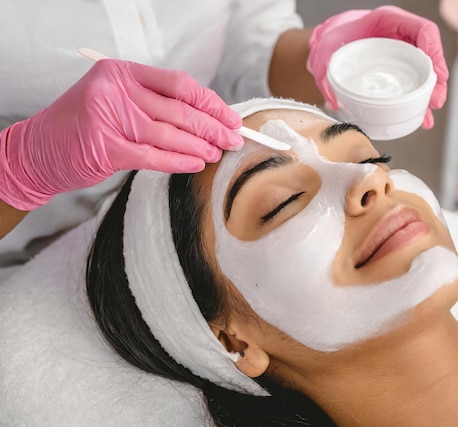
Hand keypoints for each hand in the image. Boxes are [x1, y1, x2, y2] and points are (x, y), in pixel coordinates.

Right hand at [0, 59, 242, 209]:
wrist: (39, 149)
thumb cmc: (85, 124)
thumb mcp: (117, 99)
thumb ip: (154, 102)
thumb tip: (206, 116)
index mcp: (122, 72)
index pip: (179, 83)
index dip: (210, 102)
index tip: (230, 117)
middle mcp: (116, 90)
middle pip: (179, 109)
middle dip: (213, 127)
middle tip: (233, 139)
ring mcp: (109, 119)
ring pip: (170, 134)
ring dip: (200, 146)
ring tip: (218, 153)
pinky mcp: (106, 149)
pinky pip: (154, 157)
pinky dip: (179, 161)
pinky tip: (197, 164)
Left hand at [307, 6, 448, 128]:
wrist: (329, 44)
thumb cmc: (331, 41)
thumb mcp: (325, 55)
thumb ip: (326, 74)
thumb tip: (333, 101)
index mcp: (388, 22)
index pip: (422, 30)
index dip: (435, 51)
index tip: (438, 75)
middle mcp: (400, 37)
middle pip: (429, 54)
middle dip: (436, 80)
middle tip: (436, 101)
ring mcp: (401, 54)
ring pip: (424, 71)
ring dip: (430, 93)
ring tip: (429, 115)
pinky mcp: (398, 70)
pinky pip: (414, 83)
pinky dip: (418, 100)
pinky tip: (421, 117)